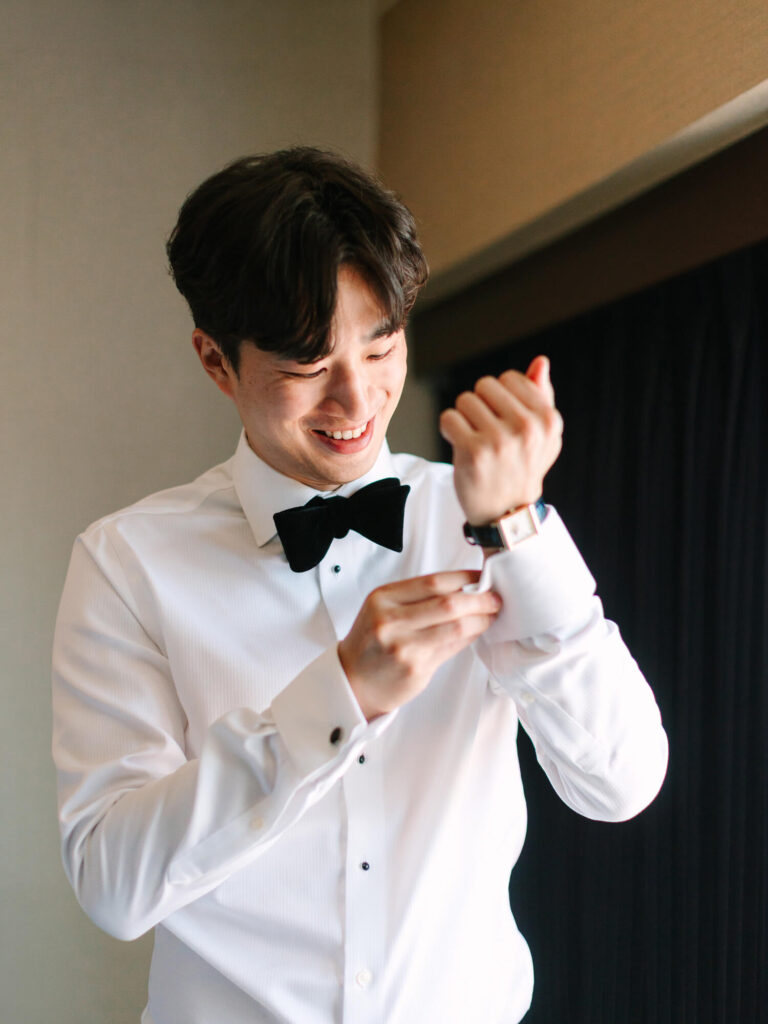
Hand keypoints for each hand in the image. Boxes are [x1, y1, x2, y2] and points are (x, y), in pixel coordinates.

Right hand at [338, 571, 501, 719]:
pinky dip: (470, 637)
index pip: (434, 582)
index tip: (481, 577)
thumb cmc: (372, 643)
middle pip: (448, 603)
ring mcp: (403, 647)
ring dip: (481, 619)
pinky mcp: (415, 669)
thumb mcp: (383, 610)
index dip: (464, 578)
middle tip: (495, 598)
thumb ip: (418, 599)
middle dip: (479, 599)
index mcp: (383, 599)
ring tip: (491, 615)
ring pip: (456, 627)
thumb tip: (465, 588)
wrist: (352, 681)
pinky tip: (476, 632)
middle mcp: (391, 621)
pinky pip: (453, 648)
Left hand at [438, 355, 562, 524]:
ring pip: (465, 400)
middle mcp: (527, 429)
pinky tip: (461, 446)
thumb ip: (542, 396)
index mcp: (547, 420)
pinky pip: (449, 418)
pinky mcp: (474, 452)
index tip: (503, 420)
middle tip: (486, 431)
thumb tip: (540, 362)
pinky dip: (449, 430)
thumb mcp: (543, 435)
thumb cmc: (521, 467)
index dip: (499, 397)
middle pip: (484, 385)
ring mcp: (500, 441)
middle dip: (480, 404)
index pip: (510, 378)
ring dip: (464, 418)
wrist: (506, 513)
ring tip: (475, 440)